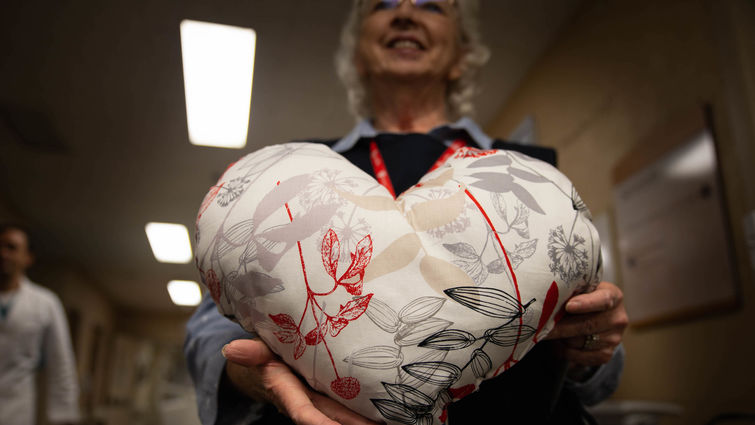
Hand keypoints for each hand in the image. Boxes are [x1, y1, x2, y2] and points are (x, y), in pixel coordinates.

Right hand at [223, 338, 380, 424]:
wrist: (267, 364)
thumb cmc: (266, 355)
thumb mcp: (258, 352)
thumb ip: (251, 351)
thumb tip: (229, 350)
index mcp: (288, 392)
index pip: (305, 413)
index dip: (319, 423)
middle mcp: (307, 401)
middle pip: (333, 419)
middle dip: (354, 424)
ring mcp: (321, 400)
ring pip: (344, 415)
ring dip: (363, 419)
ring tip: (394, 419)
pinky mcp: (332, 395)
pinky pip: (349, 406)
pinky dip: (366, 410)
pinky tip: (390, 411)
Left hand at [546, 281, 627, 366]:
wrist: (594, 318)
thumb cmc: (582, 298)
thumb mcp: (581, 290)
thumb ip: (571, 292)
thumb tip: (548, 299)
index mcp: (614, 296)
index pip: (603, 300)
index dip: (586, 304)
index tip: (569, 306)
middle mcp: (618, 318)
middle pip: (587, 325)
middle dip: (561, 326)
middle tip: (541, 326)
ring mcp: (614, 339)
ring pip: (580, 342)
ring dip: (561, 338)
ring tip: (548, 331)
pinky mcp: (606, 354)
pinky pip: (579, 356)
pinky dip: (564, 350)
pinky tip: (557, 343)